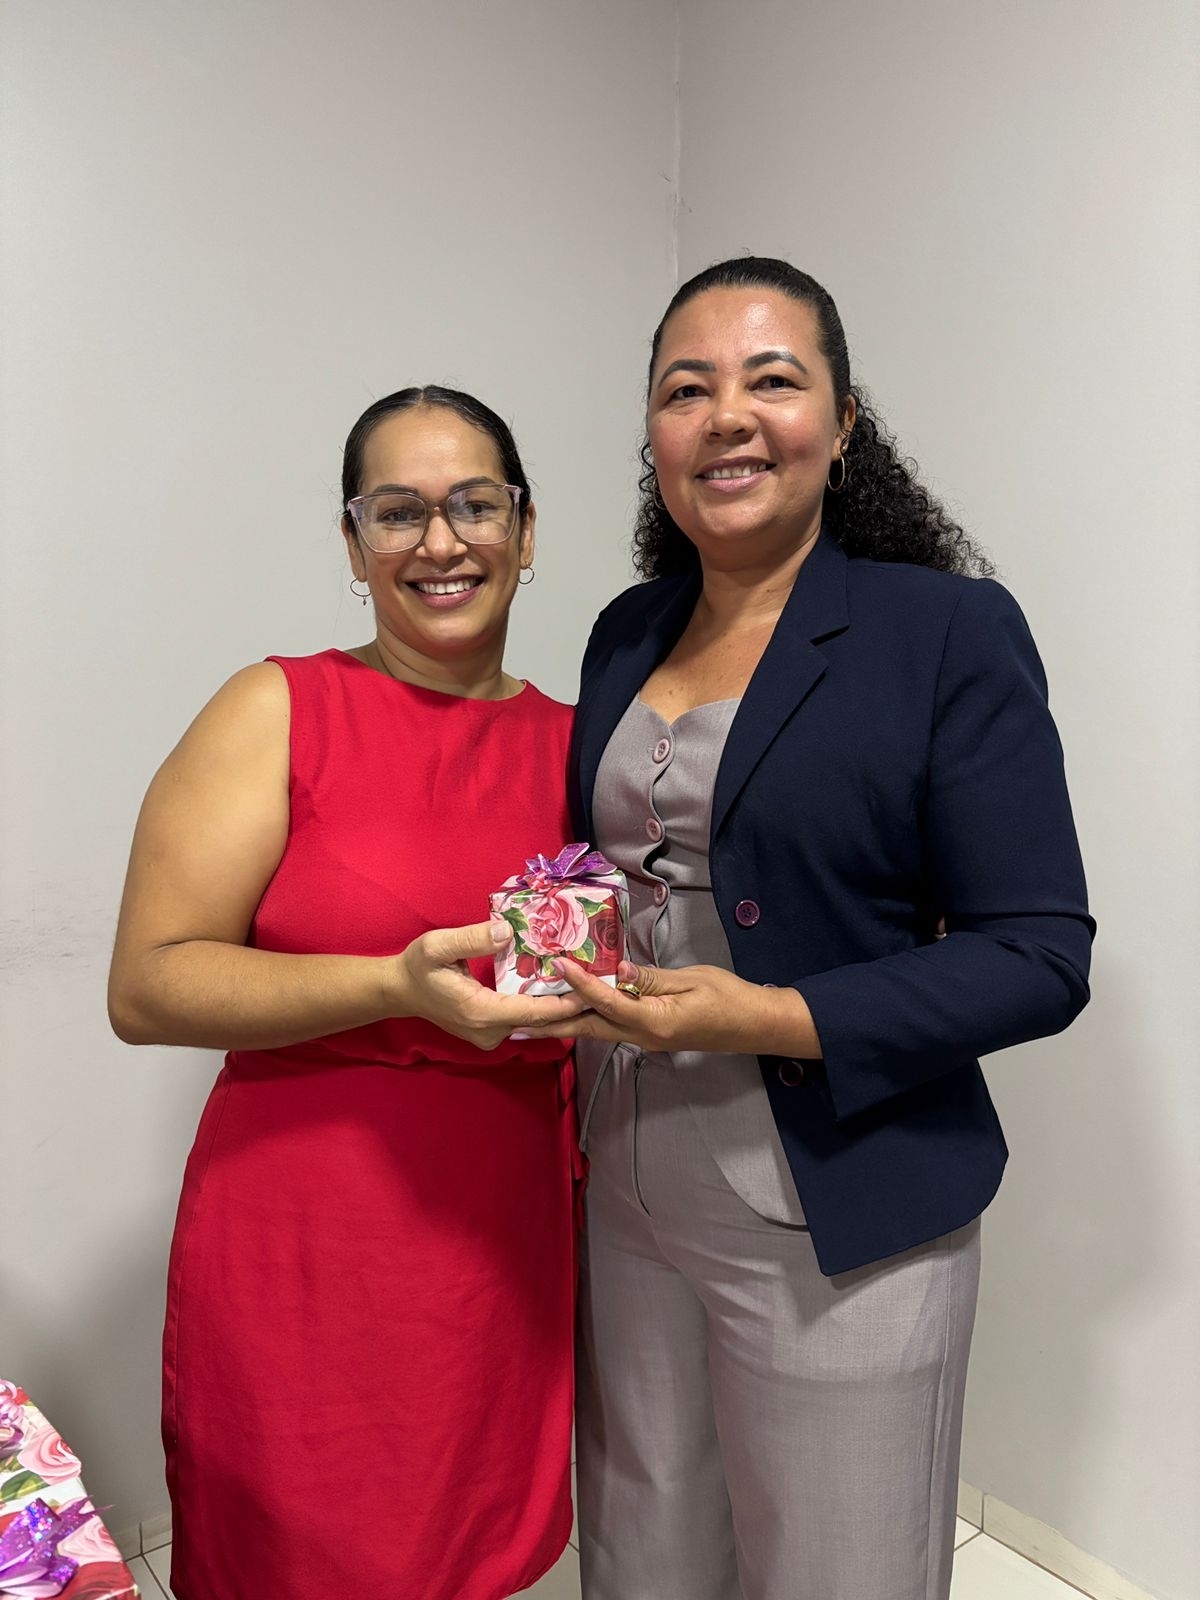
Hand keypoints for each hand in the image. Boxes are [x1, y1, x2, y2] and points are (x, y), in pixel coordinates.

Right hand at [394, 919, 587, 1050]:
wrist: (399, 990)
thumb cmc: (416, 966)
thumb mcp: (437, 946)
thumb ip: (471, 939)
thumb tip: (506, 931)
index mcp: (480, 1012)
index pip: (534, 1011)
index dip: (565, 1002)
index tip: (591, 988)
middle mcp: (488, 1031)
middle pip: (540, 1020)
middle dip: (570, 1004)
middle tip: (600, 982)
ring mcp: (489, 1035)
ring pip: (533, 1022)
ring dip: (557, 1005)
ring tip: (586, 983)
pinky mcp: (488, 1031)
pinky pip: (522, 1019)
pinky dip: (541, 1006)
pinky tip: (558, 987)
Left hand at [513, 957, 819, 1057]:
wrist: (755, 1025)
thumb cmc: (728, 998)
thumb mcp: (690, 980)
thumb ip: (650, 979)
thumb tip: (616, 971)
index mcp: (655, 1023)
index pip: (608, 1003)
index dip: (582, 984)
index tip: (559, 965)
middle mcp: (644, 1037)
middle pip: (590, 1028)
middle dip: (555, 1021)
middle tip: (521, 1015)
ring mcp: (646, 1040)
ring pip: (599, 1030)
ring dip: (569, 1020)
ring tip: (538, 1011)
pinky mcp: (650, 1035)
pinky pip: (613, 1027)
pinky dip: (591, 1017)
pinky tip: (578, 1008)